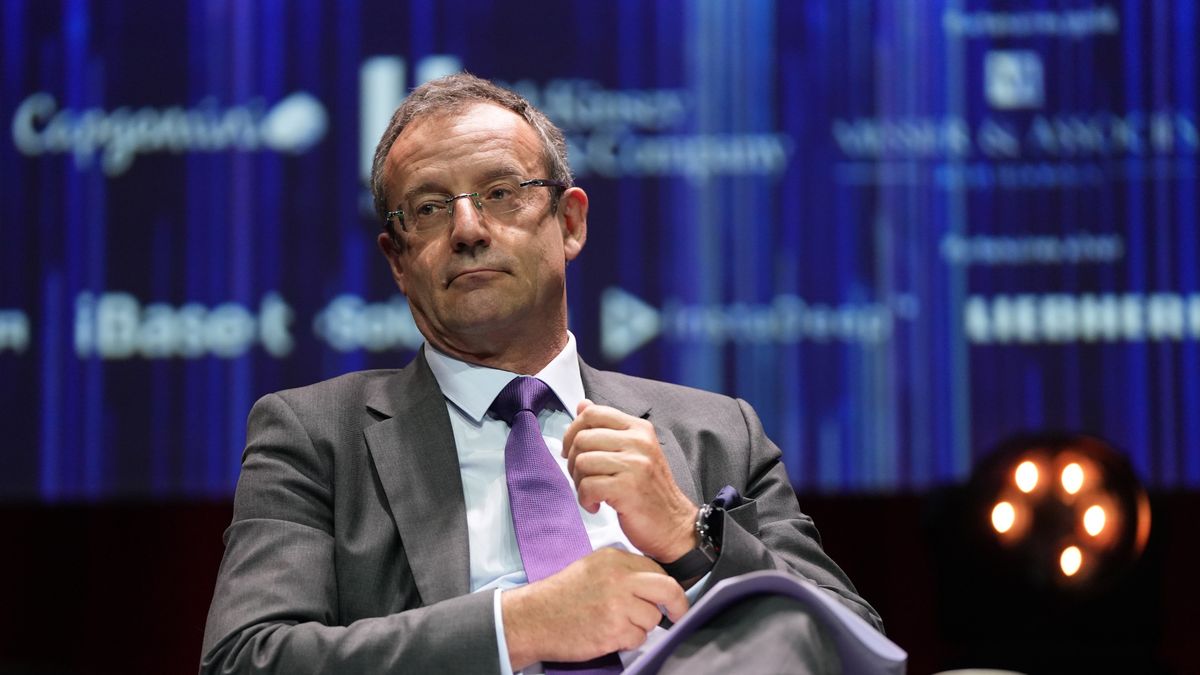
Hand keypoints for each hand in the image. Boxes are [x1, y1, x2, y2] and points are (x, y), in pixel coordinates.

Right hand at [501, 548, 687, 669]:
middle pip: (668, 589)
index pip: (656, 569)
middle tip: (677, 614)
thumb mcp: (591, 567)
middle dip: (678, 604)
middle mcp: (619, 578)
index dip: (665, 587)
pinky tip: (607, 635)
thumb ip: (621, 571)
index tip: (669, 598)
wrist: (533, 618)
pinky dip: (627, 641)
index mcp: (614, 559)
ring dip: (641, 626)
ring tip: (616, 624)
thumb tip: (650, 583)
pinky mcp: (613, 630)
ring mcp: (618, 605)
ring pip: (653, 618)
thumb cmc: (560, 596)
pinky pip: (638, 638)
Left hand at [561, 400, 697, 561]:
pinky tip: (596, 506)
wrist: (673, 525)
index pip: (593, 413)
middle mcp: (638, 441)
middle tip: (582, 479)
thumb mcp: (633, 452)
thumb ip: (607, 428)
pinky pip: (587, 486)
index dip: (572, 431)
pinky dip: (585, 500)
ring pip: (582, 462)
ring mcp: (635, 464)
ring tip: (591, 493)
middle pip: (582, 439)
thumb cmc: (649, 490)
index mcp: (638, 428)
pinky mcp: (628, 488)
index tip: (571, 451)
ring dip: (579, 483)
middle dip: (573, 462)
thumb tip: (582, 404)